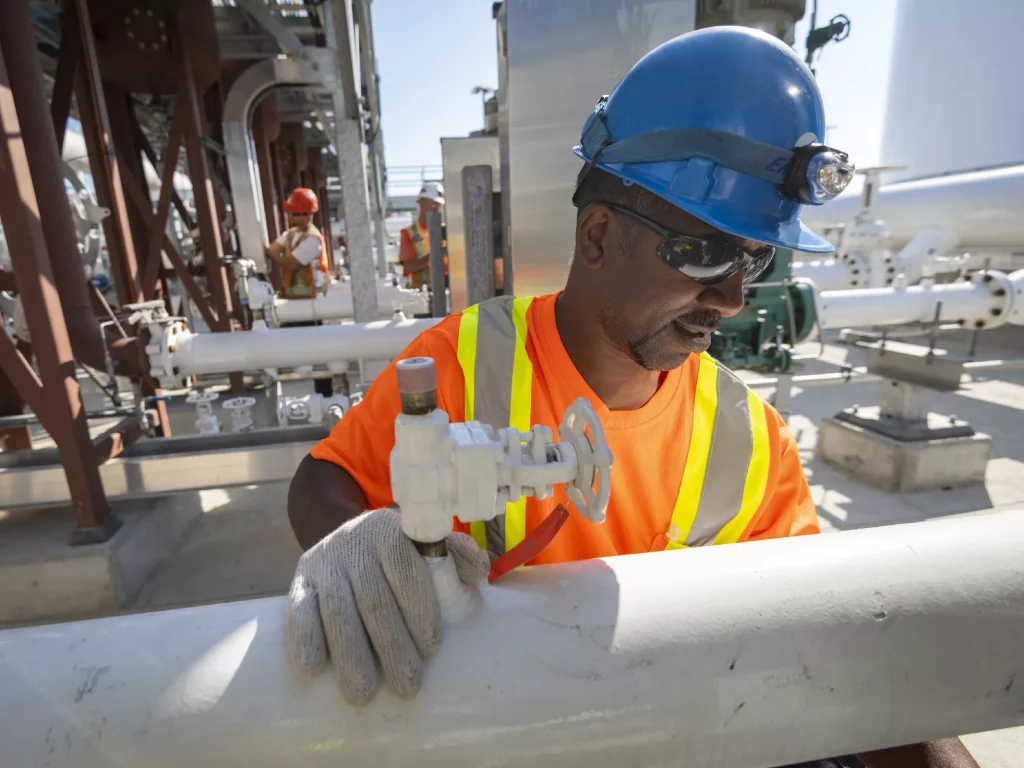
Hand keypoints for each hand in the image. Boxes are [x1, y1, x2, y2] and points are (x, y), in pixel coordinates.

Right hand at [286, 507, 489, 703]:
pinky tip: (313, 668)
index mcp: (392, 530)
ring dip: (350, 655)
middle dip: (391, 646)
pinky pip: (299, 609)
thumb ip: (456, 555)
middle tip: (408, 685)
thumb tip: (479, 570)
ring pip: (337, 610)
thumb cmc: (402, 557)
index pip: (406, 570)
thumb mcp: (428, 546)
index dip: (419, 611)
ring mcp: (324, 560)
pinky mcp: (300, 580)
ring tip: (364, 693)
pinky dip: (305, 638)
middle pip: (374, 598)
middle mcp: (355, 540)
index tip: (432, 648)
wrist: (350, 540)